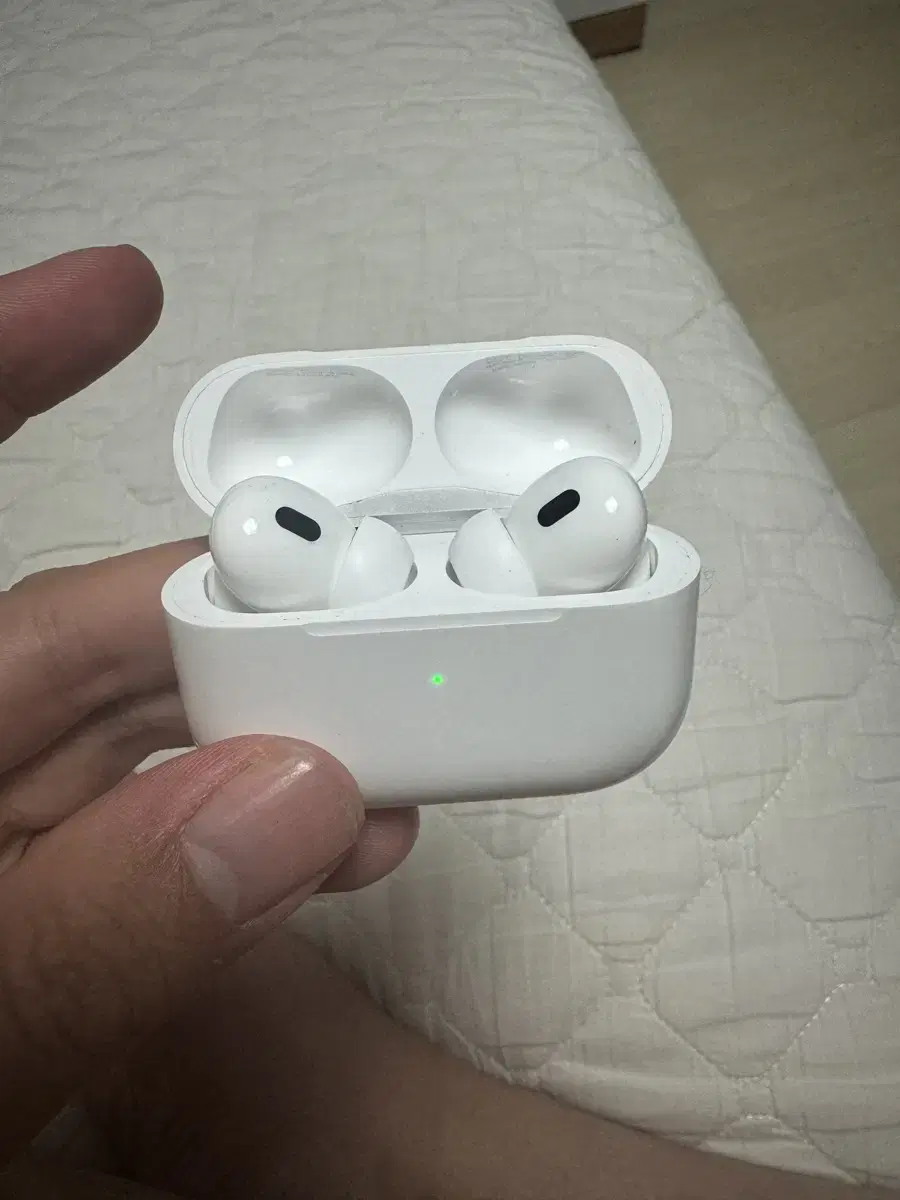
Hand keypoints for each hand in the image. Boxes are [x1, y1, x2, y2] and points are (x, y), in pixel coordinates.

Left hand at [0, 247, 417, 1162]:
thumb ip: (82, 938)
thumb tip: (284, 800)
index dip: (8, 375)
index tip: (114, 293)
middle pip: (87, 632)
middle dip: (241, 616)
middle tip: (374, 614)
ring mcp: (2, 831)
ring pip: (146, 734)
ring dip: (282, 733)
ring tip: (394, 749)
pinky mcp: (50, 902)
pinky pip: (157, 826)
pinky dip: (257, 819)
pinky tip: (334, 826)